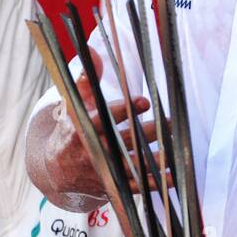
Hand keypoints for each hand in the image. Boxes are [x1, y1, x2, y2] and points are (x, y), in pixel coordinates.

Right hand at [27, 49, 172, 210]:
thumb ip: (87, 79)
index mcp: (85, 128)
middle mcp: (95, 150)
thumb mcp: (75, 104)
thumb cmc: (73, 129)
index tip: (144, 102)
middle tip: (172, 122)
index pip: (105, 119)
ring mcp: (105, 170)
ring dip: (157, 158)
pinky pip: (137, 187)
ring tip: (178, 146)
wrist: (58, 169)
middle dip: (150, 131)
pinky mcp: (113, 185)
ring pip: (134, 165)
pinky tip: (173, 176)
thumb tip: (92, 49)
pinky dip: (155, 182)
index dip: (124, 111)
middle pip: (125, 141)